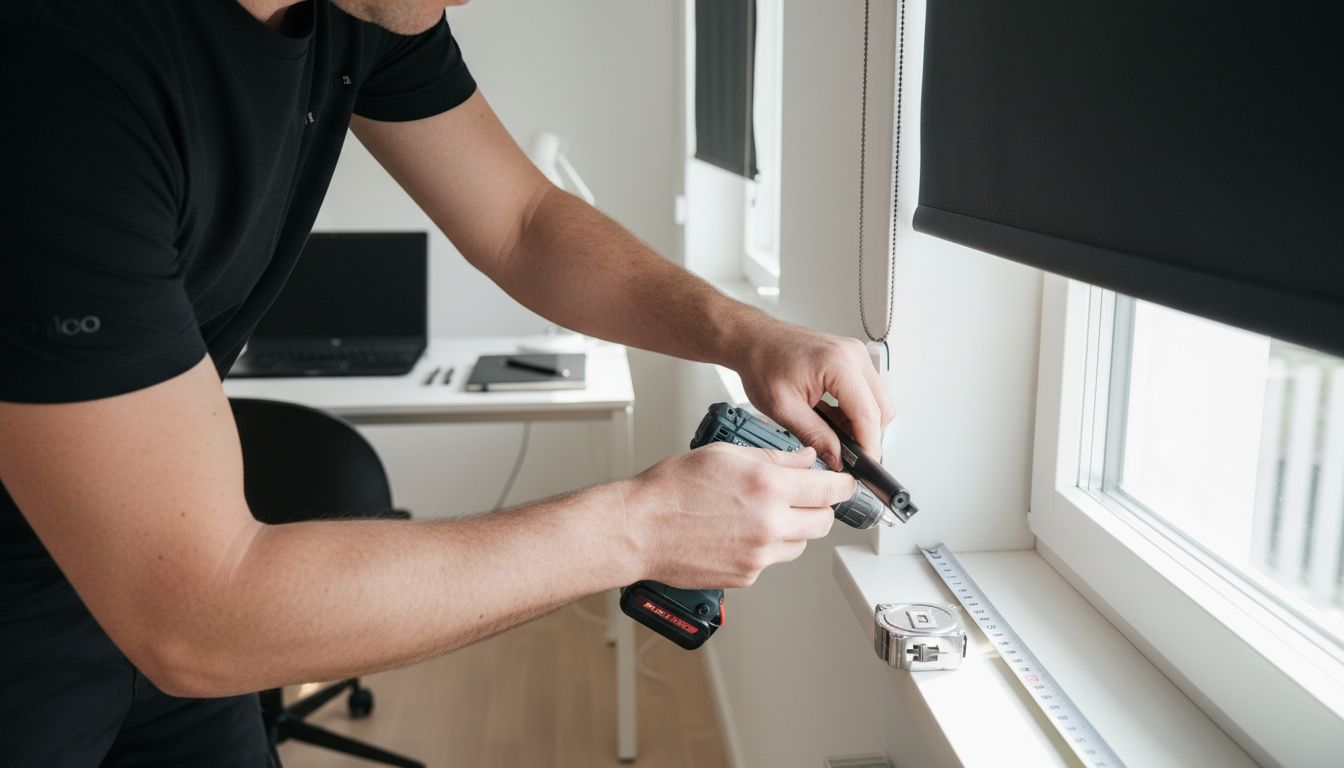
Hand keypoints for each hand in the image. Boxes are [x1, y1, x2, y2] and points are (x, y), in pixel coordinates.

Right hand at [624, 443, 855, 588]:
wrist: (639, 529)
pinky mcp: (747, 575)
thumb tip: (805, 459)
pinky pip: (773, 560)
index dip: (843, 484)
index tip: (845, 482)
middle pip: (824, 522)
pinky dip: (766, 546)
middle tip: (805, 496)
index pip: (830, 488)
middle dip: (820, 507)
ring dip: (794, 528)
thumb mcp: (725, 454)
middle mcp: (770, 523)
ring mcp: (760, 554)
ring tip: (763, 513)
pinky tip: (740, 531)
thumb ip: (774, 457)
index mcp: (767, 486)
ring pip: (801, 543)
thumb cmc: (670, 490)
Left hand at [733, 325, 895, 468]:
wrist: (755, 340)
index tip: (864, 467)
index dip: (868, 446)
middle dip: (866, 436)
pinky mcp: (852, 359)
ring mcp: (856, 354)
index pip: (868, 414)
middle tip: (845, 453)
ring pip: (879, 401)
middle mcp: (853, 355)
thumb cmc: (763, 364)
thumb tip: (837, 459)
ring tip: (832, 433)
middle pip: (882, 409)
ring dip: (862, 423)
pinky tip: (833, 417)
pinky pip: (868, 391)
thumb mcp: (783, 409)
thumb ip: (815, 437)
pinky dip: (856, 410)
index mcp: (838, 364)